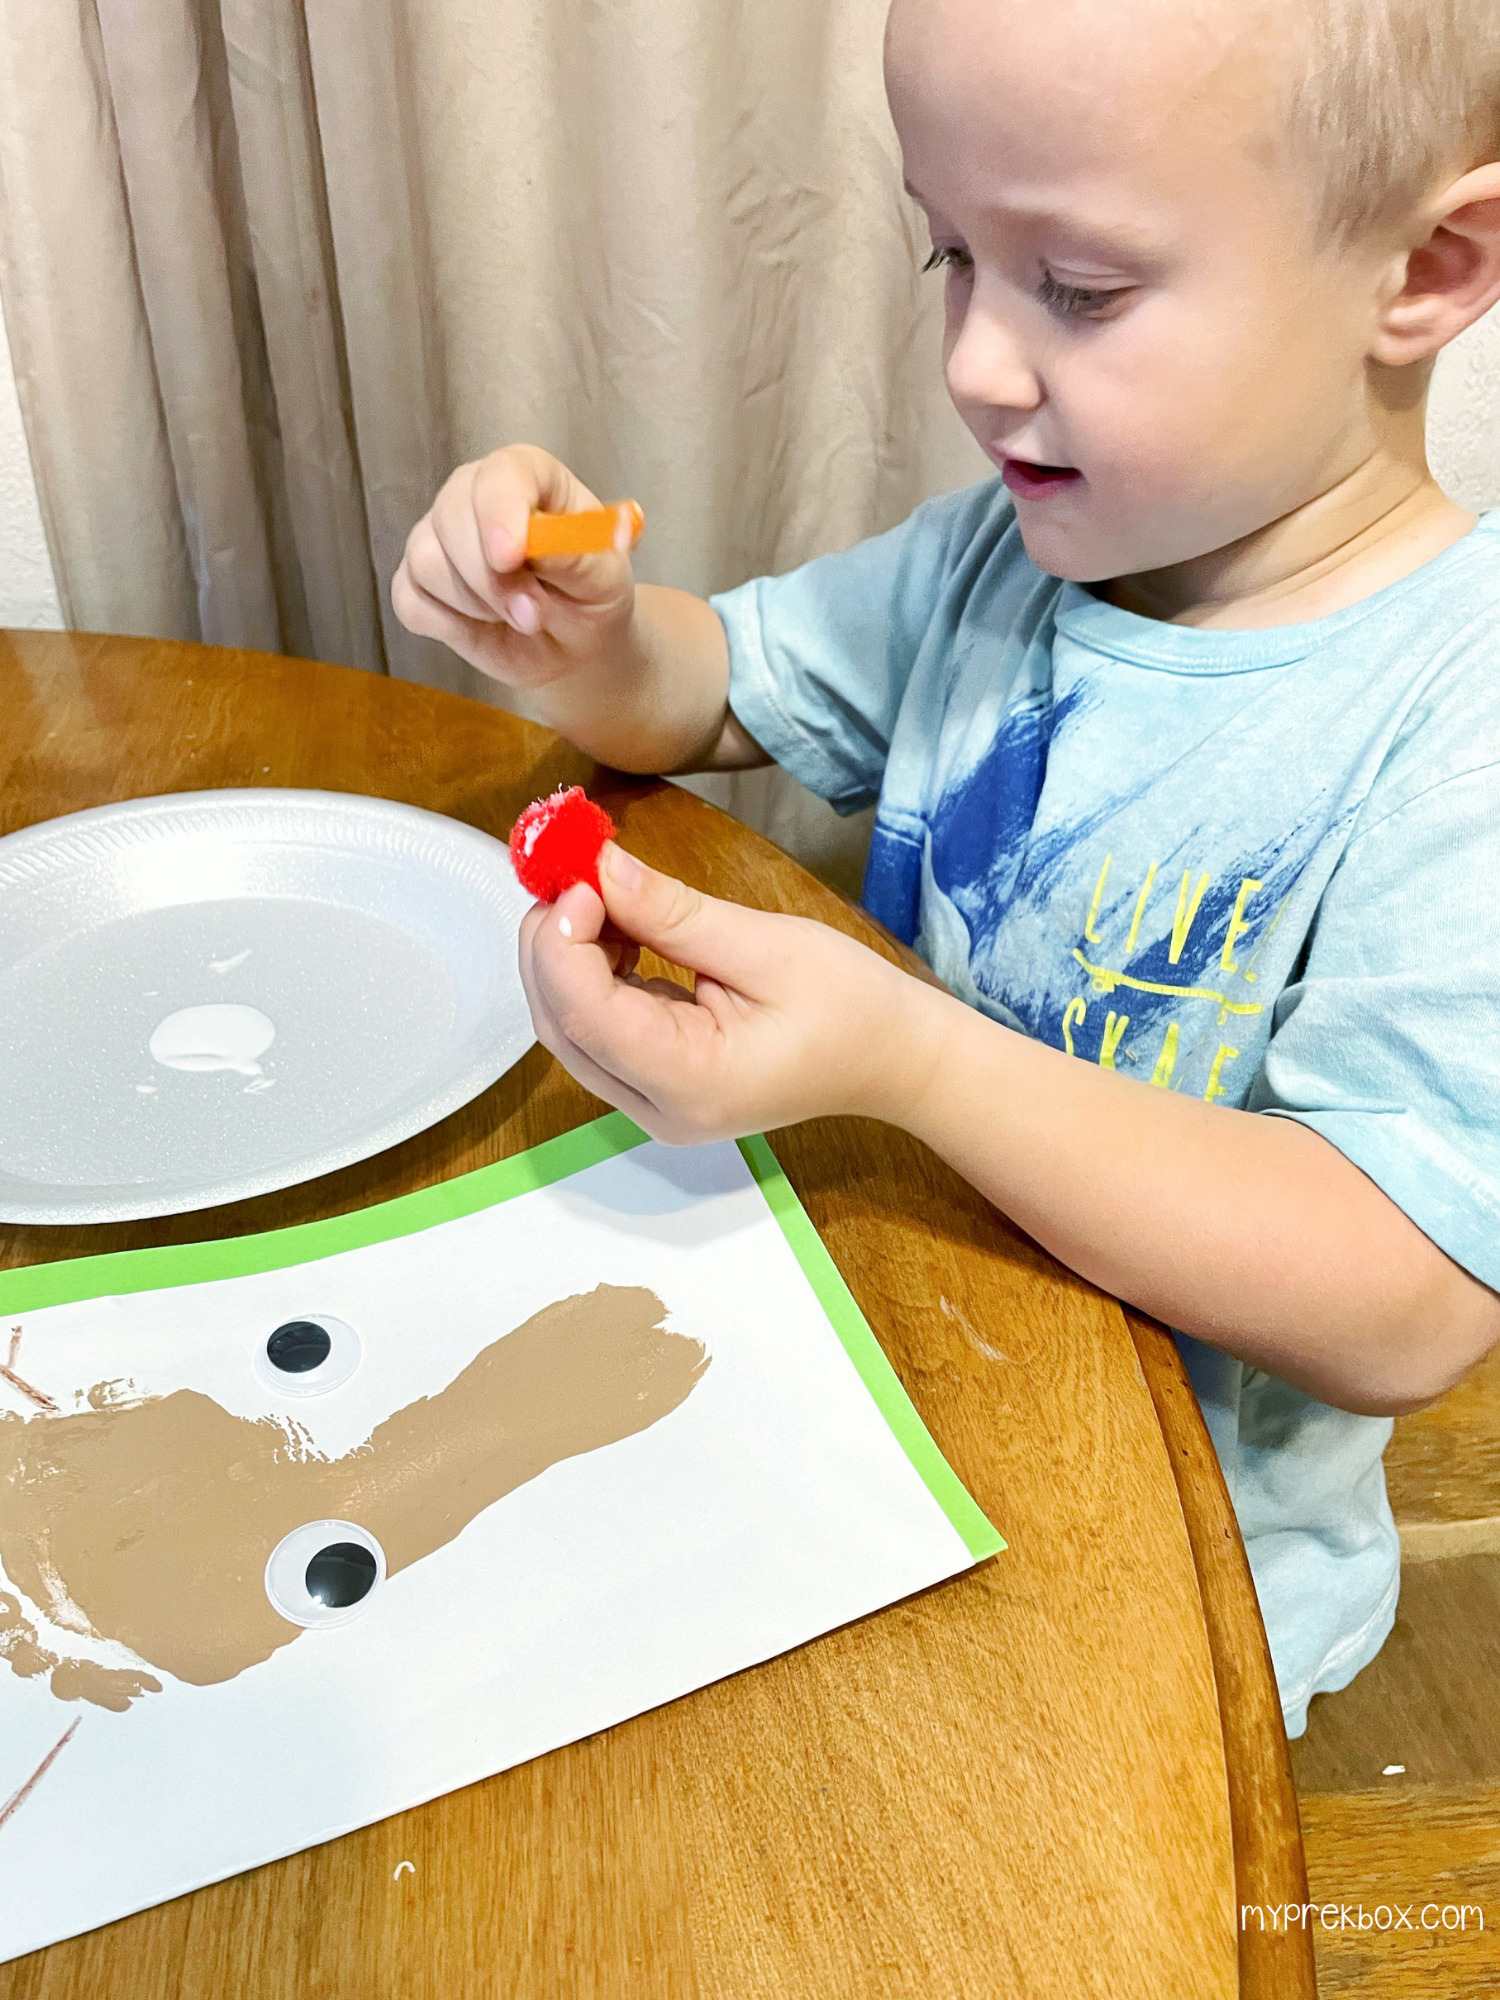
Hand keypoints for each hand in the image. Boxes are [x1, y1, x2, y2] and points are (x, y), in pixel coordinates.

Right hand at [391, 444, 636, 688]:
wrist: (572, 642)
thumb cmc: (590, 596)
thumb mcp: (602, 579)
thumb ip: (574, 556)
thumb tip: (536, 543)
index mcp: (529, 477)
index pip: (502, 473)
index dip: (501, 511)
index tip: (509, 557)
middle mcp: (474, 495)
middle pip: (451, 517)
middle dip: (491, 578)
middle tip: (533, 615)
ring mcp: (439, 536)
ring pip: (426, 561)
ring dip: (475, 605)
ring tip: (520, 619)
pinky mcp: (417, 581)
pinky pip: (410, 600)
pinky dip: (446, 624)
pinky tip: (482, 626)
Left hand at [517, 843, 936, 1143]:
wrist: (892, 1060)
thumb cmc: (851, 1006)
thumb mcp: (768, 947)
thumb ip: (676, 914)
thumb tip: (602, 869)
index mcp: (692, 1082)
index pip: (586, 1016)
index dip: (563, 942)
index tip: (581, 877)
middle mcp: (659, 1109)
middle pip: (562, 1026)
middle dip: (552, 945)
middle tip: (576, 872)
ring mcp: (654, 1105)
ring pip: (569, 1028)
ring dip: (568, 956)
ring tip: (603, 894)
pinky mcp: (657, 1086)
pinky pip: (598, 1030)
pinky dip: (592, 974)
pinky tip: (619, 928)